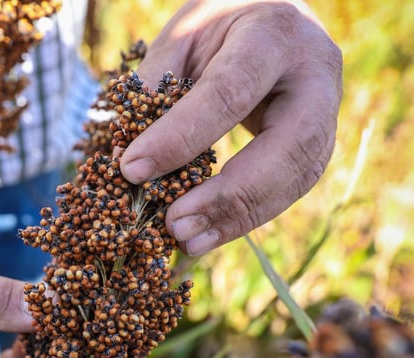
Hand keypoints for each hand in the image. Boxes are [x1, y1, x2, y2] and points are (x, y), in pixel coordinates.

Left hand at [120, 0, 342, 255]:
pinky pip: (290, 187)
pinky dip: (248, 215)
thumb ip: (154, 89)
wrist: (269, 17)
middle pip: (287, 146)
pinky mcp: (320, 142)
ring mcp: (328, 109)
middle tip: (176, 226)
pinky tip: (210, 233)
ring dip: (240, 217)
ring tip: (188, 241)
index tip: (133, 170)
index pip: (228, 92)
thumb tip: (124, 164)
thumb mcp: (181, 38)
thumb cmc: (218, 27)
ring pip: (297, 175)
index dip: (180, 137)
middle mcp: (313, 73)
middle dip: (229, 195)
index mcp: (272, 33)